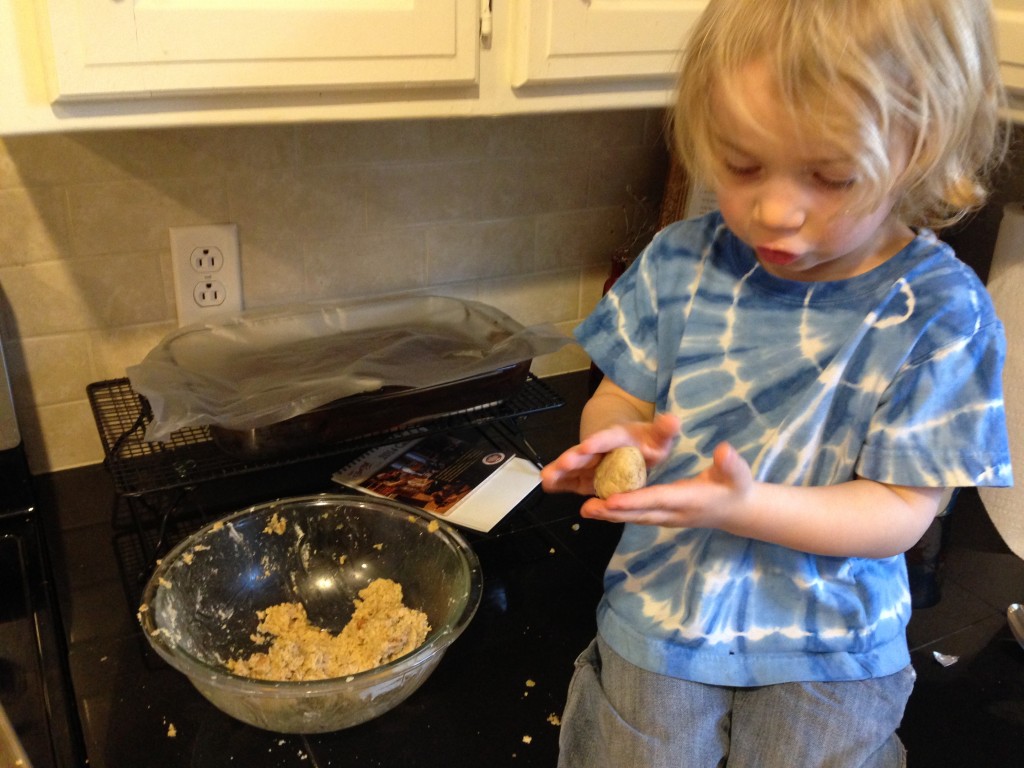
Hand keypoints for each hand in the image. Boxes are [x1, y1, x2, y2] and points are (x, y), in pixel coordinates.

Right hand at [540, 413, 679, 496]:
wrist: (635, 448)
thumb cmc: (648, 442)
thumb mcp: (659, 437)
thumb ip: (664, 431)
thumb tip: (673, 420)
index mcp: (619, 436)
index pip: (608, 438)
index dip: (598, 442)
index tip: (588, 446)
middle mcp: (600, 448)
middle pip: (585, 453)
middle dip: (573, 458)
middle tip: (563, 463)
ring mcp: (591, 463)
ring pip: (573, 467)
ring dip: (560, 472)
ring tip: (546, 478)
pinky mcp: (586, 477)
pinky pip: (571, 481)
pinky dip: (559, 483)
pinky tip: (547, 487)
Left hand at [579, 441, 753, 527]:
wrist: (737, 511)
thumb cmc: (736, 487)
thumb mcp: (738, 474)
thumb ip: (731, 464)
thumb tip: (725, 450)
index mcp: (689, 499)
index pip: (657, 499)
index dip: (634, 501)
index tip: (611, 500)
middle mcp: (673, 513)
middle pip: (639, 513)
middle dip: (613, 512)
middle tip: (586, 508)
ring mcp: (667, 518)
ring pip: (635, 517)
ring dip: (610, 515)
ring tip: (584, 510)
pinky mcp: (662, 517)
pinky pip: (637, 516)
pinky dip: (617, 514)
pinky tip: (598, 509)